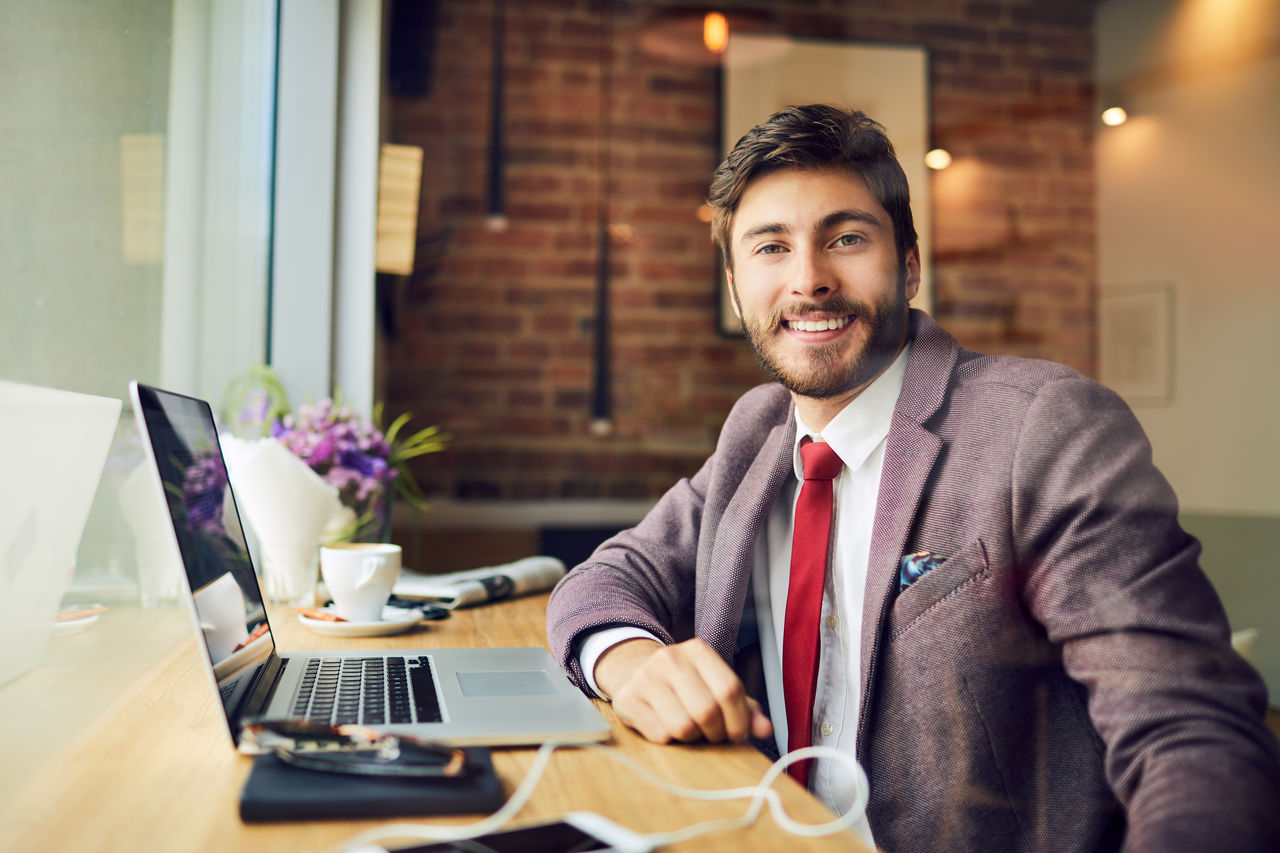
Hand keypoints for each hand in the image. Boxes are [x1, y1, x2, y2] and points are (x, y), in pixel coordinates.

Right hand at [595, 637, 772, 744]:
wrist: (633, 671)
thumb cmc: (684, 685)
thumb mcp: (715, 687)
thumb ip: (745, 708)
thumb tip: (766, 730)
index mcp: (698, 651)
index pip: (729, 689)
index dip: (739, 720)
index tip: (736, 733)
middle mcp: (671, 658)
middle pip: (707, 711)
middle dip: (715, 733)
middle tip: (712, 734)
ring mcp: (646, 677)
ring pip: (682, 726)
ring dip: (692, 738)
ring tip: (690, 729)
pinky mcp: (628, 699)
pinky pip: (660, 734)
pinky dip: (669, 740)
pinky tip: (667, 727)